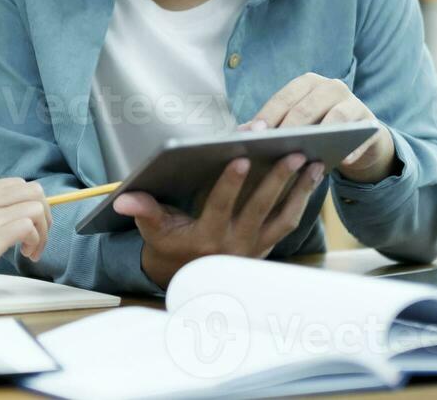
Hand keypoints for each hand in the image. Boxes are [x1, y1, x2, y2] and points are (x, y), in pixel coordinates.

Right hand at [0, 178, 50, 293]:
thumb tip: (1, 222)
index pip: (14, 185)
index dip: (28, 204)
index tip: (28, 225)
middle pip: (32, 189)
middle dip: (44, 212)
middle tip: (38, 236)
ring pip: (36, 205)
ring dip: (43, 229)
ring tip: (33, 249)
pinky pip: (29, 225)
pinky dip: (36, 240)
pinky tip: (26, 254)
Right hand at [114, 153, 325, 288]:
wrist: (189, 283)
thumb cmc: (169, 247)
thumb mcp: (153, 230)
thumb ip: (143, 211)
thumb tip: (123, 200)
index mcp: (206, 238)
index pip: (220, 207)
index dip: (230, 183)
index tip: (241, 158)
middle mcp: (235, 244)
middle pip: (260, 208)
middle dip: (277, 179)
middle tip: (293, 152)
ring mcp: (254, 247)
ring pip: (282, 216)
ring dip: (299, 189)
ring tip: (313, 162)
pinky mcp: (267, 246)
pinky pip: (288, 222)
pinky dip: (301, 200)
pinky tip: (312, 177)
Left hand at [244, 72, 397, 183]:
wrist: (358, 139)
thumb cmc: (317, 128)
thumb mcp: (295, 125)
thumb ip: (271, 126)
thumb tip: (240, 133)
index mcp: (307, 83)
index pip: (284, 97)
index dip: (269, 114)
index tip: (255, 132)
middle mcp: (330, 87)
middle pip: (307, 107)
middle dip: (290, 127)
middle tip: (275, 145)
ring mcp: (353, 102)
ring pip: (336, 117)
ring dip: (321, 135)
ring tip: (306, 152)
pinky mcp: (370, 122)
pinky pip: (361, 135)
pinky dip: (352, 149)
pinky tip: (343, 161)